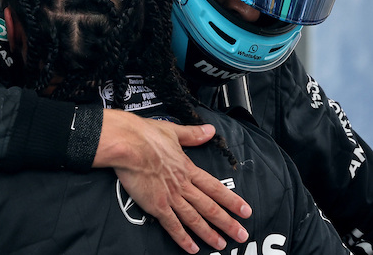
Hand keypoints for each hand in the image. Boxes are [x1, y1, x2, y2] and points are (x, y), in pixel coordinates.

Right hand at [95, 109, 251, 253]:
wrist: (127, 144)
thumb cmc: (145, 136)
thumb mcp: (174, 131)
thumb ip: (193, 134)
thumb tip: (209, 130)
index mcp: (187, 168)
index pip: (215, 188)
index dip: (232, 200)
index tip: (245, 211)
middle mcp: (183, 185)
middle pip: (210, 207)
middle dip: (227, 222)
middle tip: (241, 235)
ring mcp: (170, 197)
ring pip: (194, 219)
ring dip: (209, 233)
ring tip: (221, 244)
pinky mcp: (156, 205)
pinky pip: (172, 225)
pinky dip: (183, 238)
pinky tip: (192, 248)